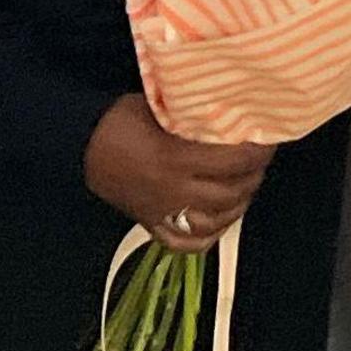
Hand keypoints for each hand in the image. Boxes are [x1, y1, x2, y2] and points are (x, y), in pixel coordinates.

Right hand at [83, 94, 273, 253]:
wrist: (81, 144)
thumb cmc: (120, 121)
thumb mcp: (160, 107)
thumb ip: (195, 115)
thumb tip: (234, 111)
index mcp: (174, 159)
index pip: (234, 163)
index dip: (258, 152)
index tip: (269, 140)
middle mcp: (172, 191)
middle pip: (231, 193)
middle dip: (253, 176)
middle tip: (260, 160)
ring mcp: (162, 212)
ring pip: (216, 221)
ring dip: (239, 204)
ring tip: (247, 184)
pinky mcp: (152, 224)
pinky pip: (188, 243)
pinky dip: (211, 234)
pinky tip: (223, 217)